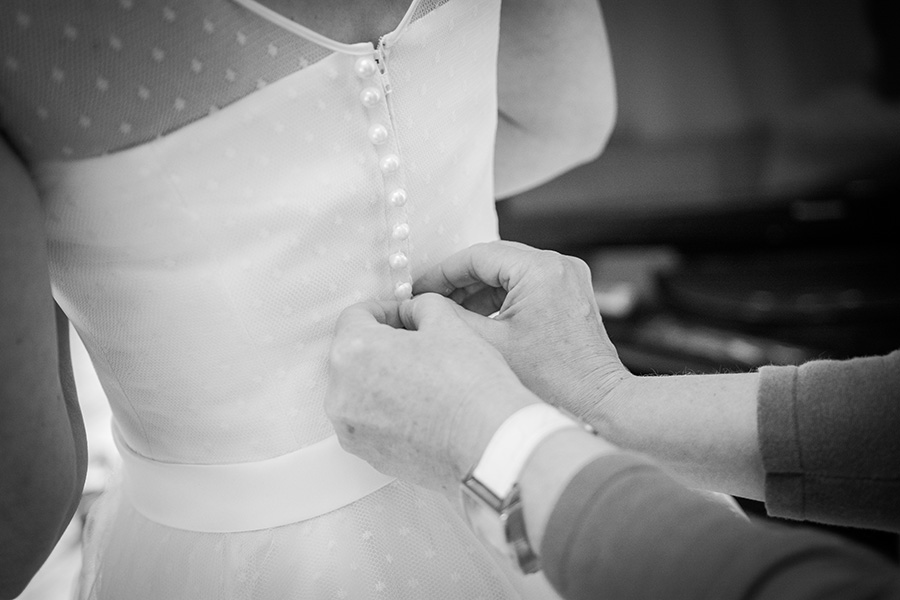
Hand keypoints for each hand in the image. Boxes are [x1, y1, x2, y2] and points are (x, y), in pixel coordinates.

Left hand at [325, 293, 539, 493]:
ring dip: (383, 379)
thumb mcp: (448, 324)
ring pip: (359, 390)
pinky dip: (388, 412)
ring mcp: (351, 429)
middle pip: (354, 354)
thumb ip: (420, 307)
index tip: (404, 316)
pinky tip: (422, 409)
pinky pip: (369, 422)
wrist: (489, 444)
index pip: (355, 316)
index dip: (384, 309)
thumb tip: (411, 313)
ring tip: (424, 380)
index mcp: (354, 351)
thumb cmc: (469, 385)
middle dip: (382, 345)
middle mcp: (341, 393)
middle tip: (419, 346)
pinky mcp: (367, 454)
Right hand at [414, 241, 632, 421]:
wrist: (599, 403)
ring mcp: (568, 277)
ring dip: (478, 290)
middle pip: (493, 260)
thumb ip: (450, 317)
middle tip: (429, 300)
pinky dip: (500, 298)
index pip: (477, 256)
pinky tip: (478, 318)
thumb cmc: (553, 382)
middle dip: (459, 281)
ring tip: (449, 312)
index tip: (418, 288)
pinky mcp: (570, 292)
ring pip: (509, 272)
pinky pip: (526, 284)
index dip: (442, 273)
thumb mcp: (489, 345)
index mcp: (540, 270)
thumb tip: (423, 303)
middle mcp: (559, 265)